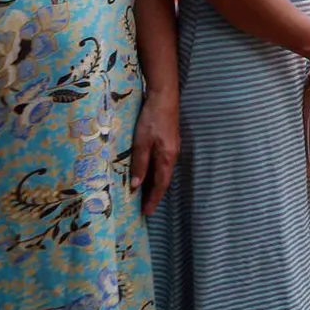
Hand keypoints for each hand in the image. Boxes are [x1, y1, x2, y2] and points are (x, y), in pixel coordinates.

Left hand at [129, 91, 179, 215]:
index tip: (147, 213)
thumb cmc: (152, 119)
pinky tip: (147, 171)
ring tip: (144, 193)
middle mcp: (172, 155)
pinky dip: (155, 172)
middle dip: (154, 194)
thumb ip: (140, 163)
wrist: (164, 97)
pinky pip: (162, 162)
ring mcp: (172, 147)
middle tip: (144, 207)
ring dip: (154, 183)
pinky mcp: (169, 140)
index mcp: (167, 157)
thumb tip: (136, 186)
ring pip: (163, 171)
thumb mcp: (141, 142)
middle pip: (163, 179)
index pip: (160, 184)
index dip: (153, 199)